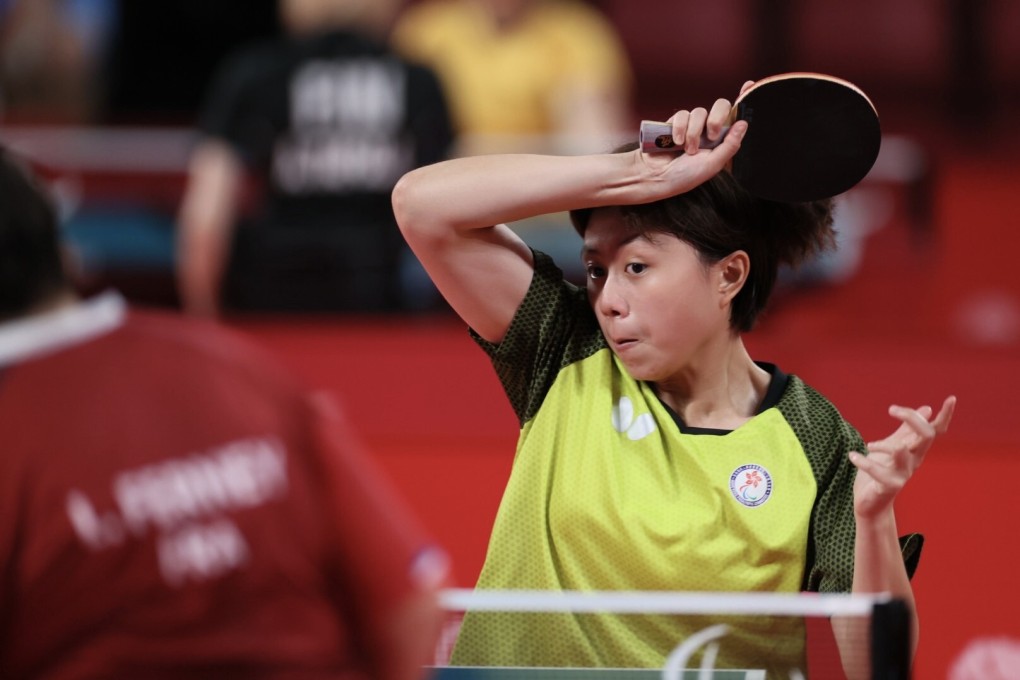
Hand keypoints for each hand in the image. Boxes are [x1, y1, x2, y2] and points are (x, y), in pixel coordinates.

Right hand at [637, 81, 754, 197]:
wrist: (656, 176)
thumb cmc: (686, 176)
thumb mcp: (713, 165)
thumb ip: (729, 145)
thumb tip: (743, 123)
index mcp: (722, 141)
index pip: (736, 117)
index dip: (743, 98)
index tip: (749, 84)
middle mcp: (708, 130)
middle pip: (720, 106)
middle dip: (716, 118)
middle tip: (711, 135)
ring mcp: (692, 126)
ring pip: (699, 112)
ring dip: (694, 132)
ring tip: (688, 149)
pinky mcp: (675, 123)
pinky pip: (682, 114)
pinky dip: (680, 128)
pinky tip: (675, 142)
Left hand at [849, 395, 955, 519]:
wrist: (871, 502)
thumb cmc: (882, 471)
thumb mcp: (893, 445)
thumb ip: (907, 430)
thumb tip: (927, 408)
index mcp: (916, 450)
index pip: (936, 431)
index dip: (945, 416)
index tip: (951, 398)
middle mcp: (914, 461)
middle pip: (926, 436)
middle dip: (913, 419)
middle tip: (892, 409)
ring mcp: (903, 475)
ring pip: (904, 454)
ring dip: (885, 445)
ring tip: (869, 445)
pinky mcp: (888, 486)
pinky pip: (879, 472)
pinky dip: (864, 462)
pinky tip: (853, 456)